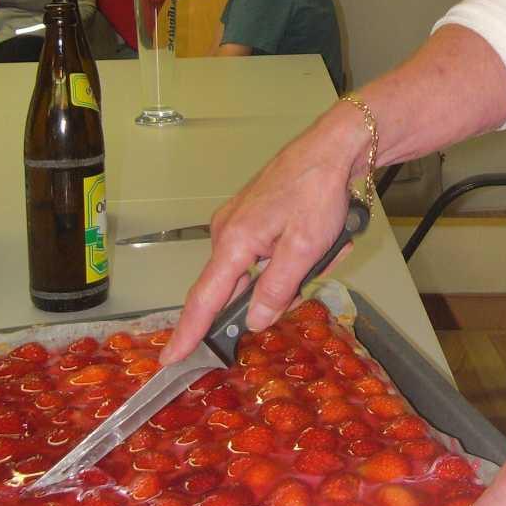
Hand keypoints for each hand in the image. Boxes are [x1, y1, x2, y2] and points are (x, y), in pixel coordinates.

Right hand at [161, 105, 366, 364]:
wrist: (335, 146)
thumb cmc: (318, 190)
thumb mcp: (304, 248)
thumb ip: (277, 288)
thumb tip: (254, 321)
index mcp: (234, 240)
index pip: (204, 299)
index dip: (189, 333)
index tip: (170, 359)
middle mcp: (227, 231)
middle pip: (242, 287)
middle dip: (283, 286)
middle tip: (320, 261)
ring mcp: (241, 222)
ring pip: (264, 269)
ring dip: (299, 265)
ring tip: (329, 241)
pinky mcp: (256, 215)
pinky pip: (273, 250)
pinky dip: (299, 249)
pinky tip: (326, 234)